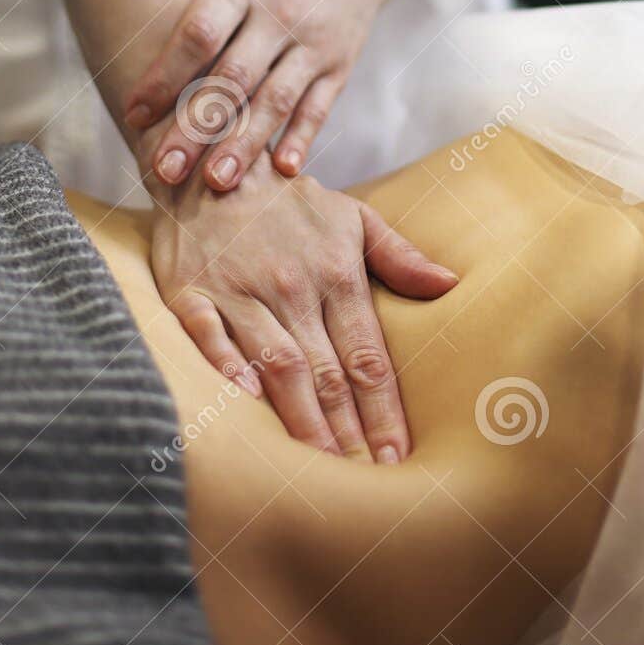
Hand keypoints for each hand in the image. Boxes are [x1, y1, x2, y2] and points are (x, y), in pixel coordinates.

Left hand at [124, 0, 384, 191]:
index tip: (134, 114)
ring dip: (244, 145)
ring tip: (216, 185)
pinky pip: (318, 107)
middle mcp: (278, 11)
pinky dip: (301, 139)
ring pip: (274, 100)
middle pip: (231, 78)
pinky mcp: (340, 64)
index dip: (164, 77)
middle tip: (164, 172)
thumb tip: (121, 24)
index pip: (198, 35)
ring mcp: (313, 40)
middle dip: (196, 129)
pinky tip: (282, 171)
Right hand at [146, 149, 456, 459]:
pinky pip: (211, 339)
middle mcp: (292, 288)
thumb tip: (449, 286)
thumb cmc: (290, 203)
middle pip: (327, 374)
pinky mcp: (193, 294)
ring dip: (301, 419)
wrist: (213, 163)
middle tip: (366, 481)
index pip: (368, 357)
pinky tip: (250, 409)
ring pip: (277, 365)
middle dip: (349, 432)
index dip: (384, 410)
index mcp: (336, 274)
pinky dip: (230, 372)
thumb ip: (399, 257)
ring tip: (319, 468)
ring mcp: (240, 292)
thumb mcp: (353, 217)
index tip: (399, 456)